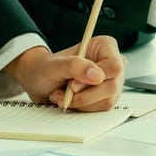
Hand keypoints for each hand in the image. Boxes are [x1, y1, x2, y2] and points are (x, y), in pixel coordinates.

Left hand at [3, 36, 124, 111]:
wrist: (40, 83)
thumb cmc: (46, 69)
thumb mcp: (55, 65)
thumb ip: (75, 66)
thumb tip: (98, 76)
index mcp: (105, 46)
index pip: (115, 67)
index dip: (96, 79)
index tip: (74, 85)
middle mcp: (112, 64)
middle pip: (112, 86)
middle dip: (84, 94)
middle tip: (64, 91)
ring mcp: (112, 82)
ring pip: (107, 100)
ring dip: (81, 102)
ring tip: (62, 95)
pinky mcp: (107, 97)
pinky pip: (101, 108)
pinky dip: (82, 107)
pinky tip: (69, 99)